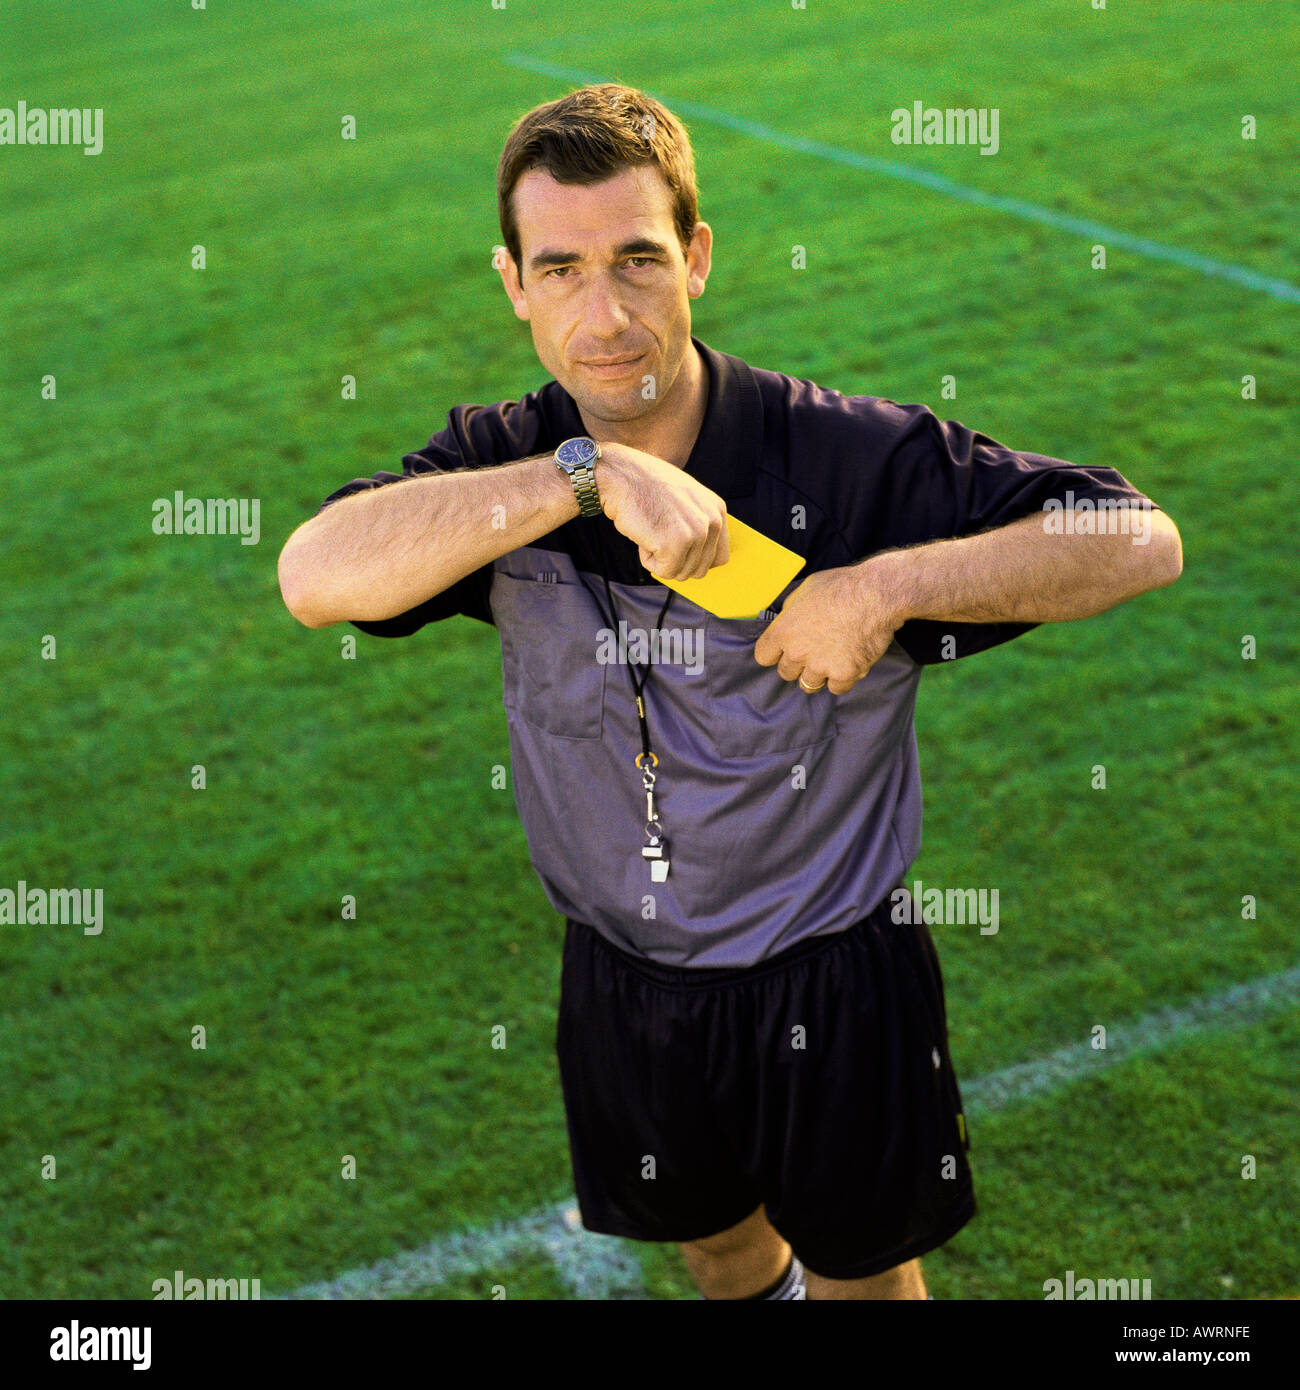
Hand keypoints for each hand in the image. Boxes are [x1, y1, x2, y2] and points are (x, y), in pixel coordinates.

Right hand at [597, 443, 730, 579]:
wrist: (620, 475)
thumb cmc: (646, 486)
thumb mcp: (685, 498)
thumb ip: (699, 523)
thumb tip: (700, 560)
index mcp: (717, 510)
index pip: (719, 557)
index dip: (695, 559)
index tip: (677, 548)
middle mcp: (712, 521)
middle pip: (700, 570)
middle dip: (676, 560)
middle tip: (659, 533)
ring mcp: (695, 533)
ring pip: (682, 573)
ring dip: (661, 558)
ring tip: (652, 530)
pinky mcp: (674, 545)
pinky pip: (664, 572)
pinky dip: (648, 559)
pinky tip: (644, 534)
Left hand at [753, 561, 901, 694]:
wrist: (876, 595)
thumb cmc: (842, 586)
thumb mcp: (805, 589)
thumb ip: (791, 610)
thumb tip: (785, 618)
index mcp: (783, 631)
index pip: (763, 657)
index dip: (775, 653)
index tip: (785, 650)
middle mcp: (797, 652)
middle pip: (786, 673)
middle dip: (799, 664)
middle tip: (815, 651)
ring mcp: (820, 666)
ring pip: (809, 684)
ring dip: (819, 674)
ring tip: (833, 657)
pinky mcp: (844, 674)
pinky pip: (836, 688)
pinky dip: (843, 679)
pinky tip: (849, 662)